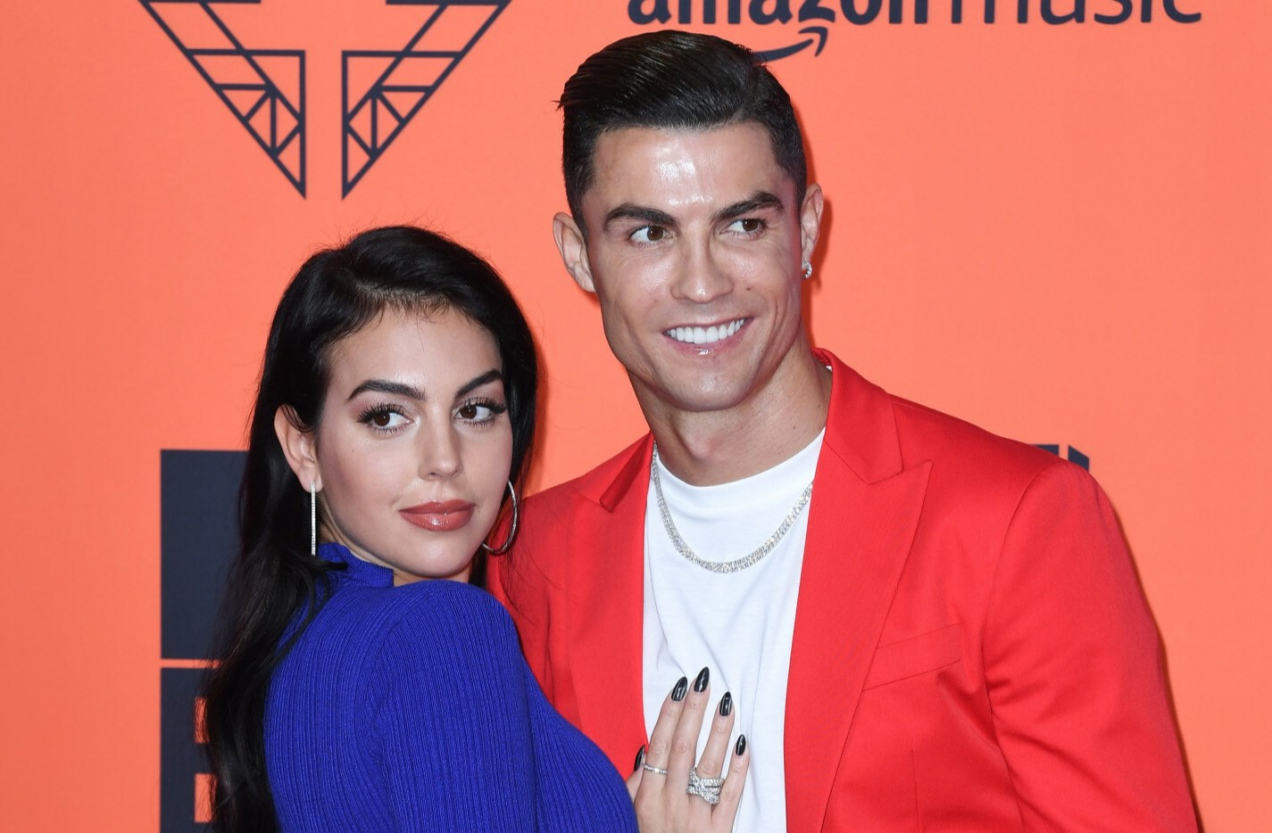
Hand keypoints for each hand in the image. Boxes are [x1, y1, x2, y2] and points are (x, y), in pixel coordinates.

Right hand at [625, 668, 748, 831]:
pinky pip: (730, 796)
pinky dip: (738, 770)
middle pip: (682, 748)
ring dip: (718, 732)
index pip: (658, 745)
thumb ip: (632, 785)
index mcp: (645, 797)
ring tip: (727, 703)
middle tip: (704, 680)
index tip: (679, 687)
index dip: (668, 714)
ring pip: (708, 766)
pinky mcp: (717, 832)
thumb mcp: (624, 815)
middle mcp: (670, 803)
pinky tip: (743, 744)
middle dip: (693, 711)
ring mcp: (695, 817)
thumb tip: (645, 751)